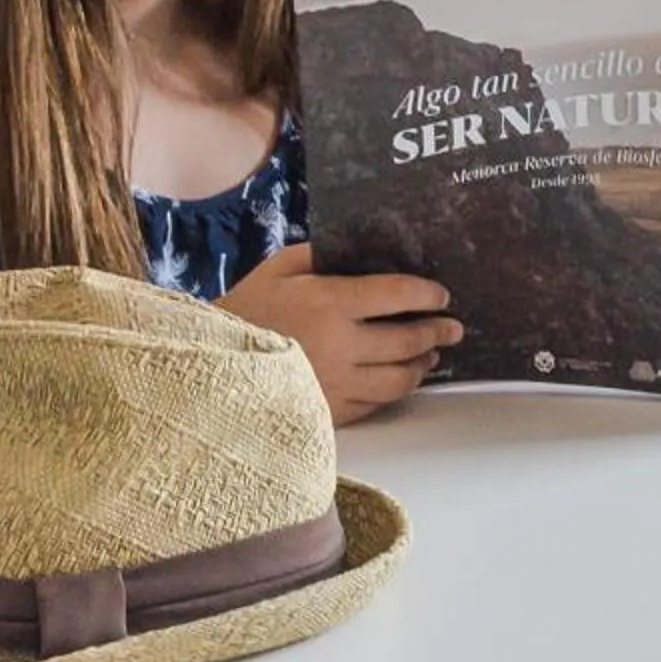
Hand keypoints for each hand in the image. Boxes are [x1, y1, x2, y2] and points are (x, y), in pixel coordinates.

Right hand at [219, 243, 461, 423]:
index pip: (397, 295)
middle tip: (452, 327)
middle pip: (407, 340)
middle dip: (437, 331)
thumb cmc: (244, 311)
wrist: (208, 366)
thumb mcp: (279, 269)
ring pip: (398, 379)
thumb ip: (321, 255)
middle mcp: (340, 345)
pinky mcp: (329, 412)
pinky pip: (375, 404)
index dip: (427, 294)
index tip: (441, 294)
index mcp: (329, 303)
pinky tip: (399, 380)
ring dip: (422, 365)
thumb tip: (361, 250)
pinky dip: (394, 391)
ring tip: (431, 355)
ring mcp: (336, 383)